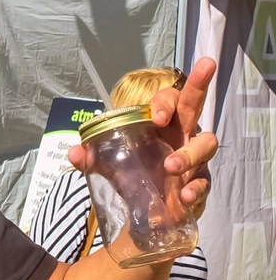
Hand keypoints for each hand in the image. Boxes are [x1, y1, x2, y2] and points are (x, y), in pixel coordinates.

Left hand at [69, 57, 217, 210]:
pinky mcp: (200, 184)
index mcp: (160, 127)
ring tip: (171, 167)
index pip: (167, 100)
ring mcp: (195, 159)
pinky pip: (205, 182)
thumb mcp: (109, 168)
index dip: (164, 101)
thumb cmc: (135, 180)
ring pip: (206, 143)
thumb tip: (75, 152)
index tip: (155, 117)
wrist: (150, 215)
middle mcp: (181, 136)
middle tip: (206, 64)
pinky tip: (184, 196)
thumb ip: (92, 159)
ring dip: (189, 153)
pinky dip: (196, 188)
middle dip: (201, 82)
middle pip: (194, 104)